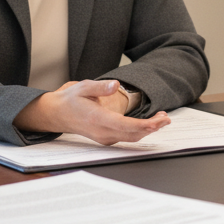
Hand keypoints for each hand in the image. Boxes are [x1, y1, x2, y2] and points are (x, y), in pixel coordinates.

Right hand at [14, 79, 168, 144]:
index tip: (159, 120)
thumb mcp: (83, 87)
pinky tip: (149, 123)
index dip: (145, 125)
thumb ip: (100, 87)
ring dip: (148, 130)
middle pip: (132, 135)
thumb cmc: (72, 100)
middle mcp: (102, 132)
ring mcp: (105, 137)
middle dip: (152, 128)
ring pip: (131, 138)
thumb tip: (115, 85)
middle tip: (166, 118)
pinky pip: (127, 137)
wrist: (58, 114)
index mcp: (97, 119)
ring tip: (162, 119)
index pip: (125, 126)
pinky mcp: (107, 138)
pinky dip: (140, 131)